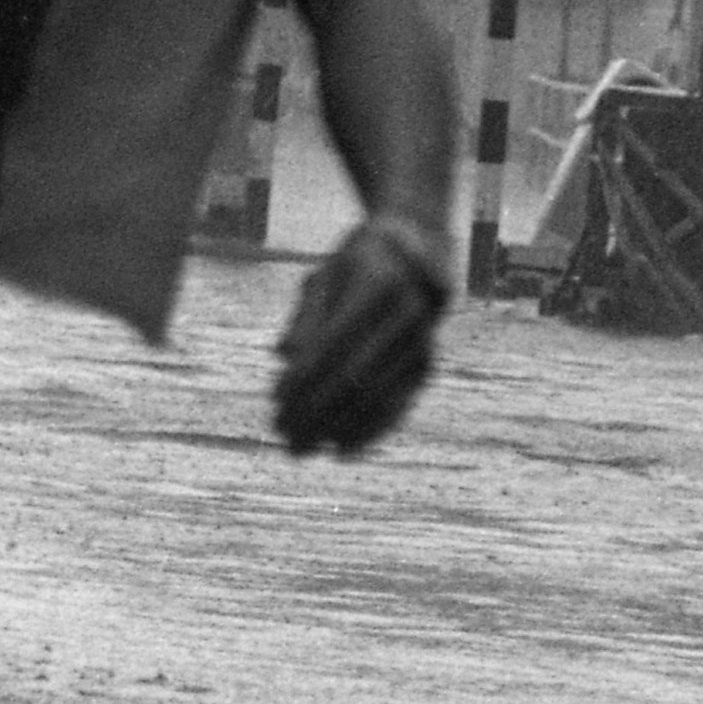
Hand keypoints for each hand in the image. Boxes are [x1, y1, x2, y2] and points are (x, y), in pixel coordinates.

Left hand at [273, 214, 445, 456]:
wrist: (419, 254)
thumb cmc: (354, 266)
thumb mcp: (324, 277)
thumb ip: (305, 316)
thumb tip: (282, 355)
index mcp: (377, 285)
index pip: (335, 342)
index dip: (305, 376)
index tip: (274, 399)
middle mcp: (407, 316)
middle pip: (355, 376)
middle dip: (315, 409)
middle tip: (279, 433)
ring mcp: (423, 344)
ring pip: (377, 397)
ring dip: (337, 427)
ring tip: (300, 448)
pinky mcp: (428, 368)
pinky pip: (401, 406)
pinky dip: (370, 432)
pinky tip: (341, 450)